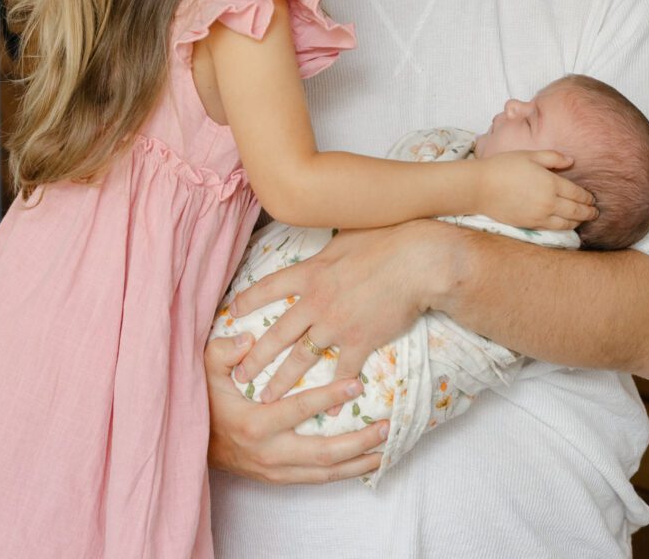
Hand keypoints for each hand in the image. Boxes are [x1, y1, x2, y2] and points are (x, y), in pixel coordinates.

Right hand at [204, 334, 386, 482]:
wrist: (189, 446)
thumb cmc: (203, 402)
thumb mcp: (205, 372)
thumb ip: (224, 352)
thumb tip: (248, 338)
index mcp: (254, 423)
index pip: (299, 410)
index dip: (329, 397)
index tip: (357, 384)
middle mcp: (268, 452)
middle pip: (322, 453)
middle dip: (357, 441)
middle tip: (386, 426)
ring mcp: (275, 471)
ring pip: (324, 473)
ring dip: (357, 462)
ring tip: (386, 449)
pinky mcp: (279, 478)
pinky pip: (317, 479)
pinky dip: (344, 472)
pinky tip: (364, 462)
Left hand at [228, 220, 438, 404]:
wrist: (416, 261)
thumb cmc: (385, 239)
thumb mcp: (345, 237)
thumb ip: (328, 252)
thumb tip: (324, 250)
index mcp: (311, 272)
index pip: (269, 287)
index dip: (249, 300)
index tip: (232, 313)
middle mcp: (316, 301)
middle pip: (277, 333)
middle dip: (254, 356)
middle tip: (237, 374)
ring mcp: (336, 324)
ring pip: (300, 358)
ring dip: (281, 380)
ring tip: (266, 397)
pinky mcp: (360, 341)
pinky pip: (341, 373)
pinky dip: (334, 393)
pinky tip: (327, 411)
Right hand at [475, 151, 597, 229]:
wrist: (481, 187)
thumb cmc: (504, 166)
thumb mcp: (529, 155)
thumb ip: (553, 157)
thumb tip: (571, 161)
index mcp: (551, 183)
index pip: (578, 193)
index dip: (588, 197)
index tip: (592, 198)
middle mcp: (549, 202)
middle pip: (577, 211)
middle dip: (589, 212)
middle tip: (595, 212)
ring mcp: (540, 216)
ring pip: (567, 223)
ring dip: (578, 222)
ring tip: (583, 219)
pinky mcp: (530, 224)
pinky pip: (553, 228)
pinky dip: (564, 228)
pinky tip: (566, 225)